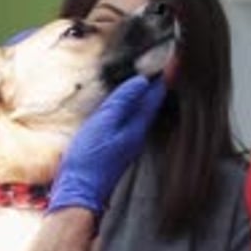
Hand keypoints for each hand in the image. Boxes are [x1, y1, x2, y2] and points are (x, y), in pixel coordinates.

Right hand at [47, 75, 165, 216]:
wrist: (78, 191)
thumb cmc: (87, 160)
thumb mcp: (103, 124)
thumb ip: (122, 102)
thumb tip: (140, 82)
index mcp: (137, 128)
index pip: (155, 97)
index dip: (163, 76)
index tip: (172, 59)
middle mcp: (137, 135)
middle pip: (151, 104)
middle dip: (156, 83)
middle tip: (162, 63)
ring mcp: (128, 143)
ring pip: (141, 113)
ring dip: (144, 95)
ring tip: (147, 77)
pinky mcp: (117, 147)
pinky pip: (130, 121)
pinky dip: (132, 107)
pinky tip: (126, 102)